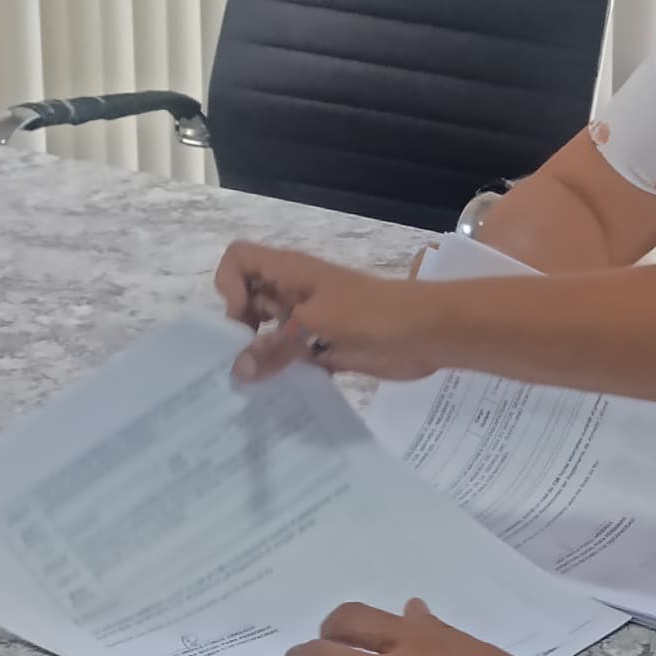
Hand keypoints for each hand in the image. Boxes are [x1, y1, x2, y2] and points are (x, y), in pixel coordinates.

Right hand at [218, 242, 445, 383]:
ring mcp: (310, 320)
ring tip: (250, 387)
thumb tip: (238, 370)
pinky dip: (283, 371)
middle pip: (248, 299)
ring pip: (269, 332)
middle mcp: (294, 293)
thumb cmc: (370, 314)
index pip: (240, 259)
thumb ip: (276, 346)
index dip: (229, 284)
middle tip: (238, 363)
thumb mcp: (317, 325)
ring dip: (259, 355)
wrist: (426, 333)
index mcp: (290, 273)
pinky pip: (292, 357)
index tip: (242, 320)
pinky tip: (279, 395)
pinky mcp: (325, 347)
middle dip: (237, 328)